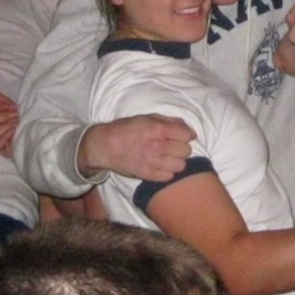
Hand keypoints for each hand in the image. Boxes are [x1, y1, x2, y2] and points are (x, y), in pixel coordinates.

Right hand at [0, 92, 19, 157]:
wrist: (34, 137)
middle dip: (5, 116)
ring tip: (18, 123)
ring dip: (8, 125)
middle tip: (16, 114)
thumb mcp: (16, 110)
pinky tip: (16, 131)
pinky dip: (7, 135)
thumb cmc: (23, 123)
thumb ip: (6, 102)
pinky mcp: (2, 149)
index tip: (7, 105)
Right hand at [78, 115, 195, 180]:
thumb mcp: (147, 118)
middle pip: (186, 151)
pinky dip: (168, 172)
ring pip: (181, 166)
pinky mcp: (147, 175)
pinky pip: (169, 176)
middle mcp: (158, 146)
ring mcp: (153, 162)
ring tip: (169, 158)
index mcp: (159, 129)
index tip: (181, 136)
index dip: (186, 135)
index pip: (187, 135)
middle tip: (173, 148)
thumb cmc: (127, 129)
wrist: (105, 146)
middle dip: (182, 148)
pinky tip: (161, 166)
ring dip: (177, 161)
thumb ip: (169, 121)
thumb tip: (188, 129)